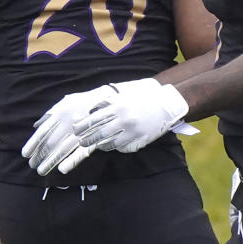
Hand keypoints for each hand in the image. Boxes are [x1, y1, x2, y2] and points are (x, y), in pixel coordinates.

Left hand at [21, 85, 115, 175]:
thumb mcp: (66, 102)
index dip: (33, 143)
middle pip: (50, 142)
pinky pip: (80, 152)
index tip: (25, 154)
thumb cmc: (83, 102)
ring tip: (41, 170)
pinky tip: (62, 169)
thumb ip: (50, 114)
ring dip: (51, 161)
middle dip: (40, 155)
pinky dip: (71, 161)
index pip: (43, 131)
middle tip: (32, 165)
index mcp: (60, 112)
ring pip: (62, 149)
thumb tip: (36, 126)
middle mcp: (68, 122)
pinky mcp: (92, 138)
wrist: (108, 99)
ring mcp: (80, 131)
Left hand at [73, 78, 189, 152]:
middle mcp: (124, 119)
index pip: (95, 118)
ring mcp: (132, 131)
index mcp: (118, 106)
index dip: (83, 125)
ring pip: (110, 143)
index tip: (76, 128)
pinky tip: (110, 145)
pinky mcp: (140, 139)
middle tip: (82, 141)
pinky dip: (114, 147)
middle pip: (100, 133)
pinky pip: (122, 147)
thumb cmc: (142, 97)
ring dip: (100, 145)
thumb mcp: (123, 96)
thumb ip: (108, 103)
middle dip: (88, 139)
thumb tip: (90, 111)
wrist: (166, 103)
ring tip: (94, 144)